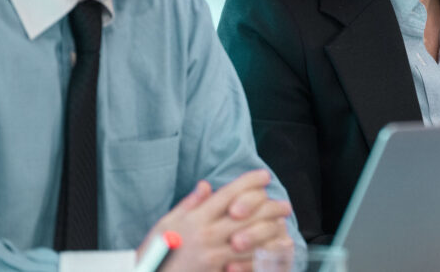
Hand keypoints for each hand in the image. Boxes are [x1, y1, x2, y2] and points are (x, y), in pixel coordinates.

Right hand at [139, 170, 293, 271]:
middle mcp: (206, 234)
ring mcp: (212, 256)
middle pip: (245, 215)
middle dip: (268, 206)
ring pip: (250, 240)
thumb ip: (189, 204)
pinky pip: (244, 264)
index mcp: (195, 219)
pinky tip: (273, 251)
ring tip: (282, 225)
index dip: (248, 182)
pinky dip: (260, 257)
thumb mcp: (165, 224)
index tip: (264, 176)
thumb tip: (206, 185)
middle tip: (284, 203)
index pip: (227, 194)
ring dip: (269, 231)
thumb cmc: (156, 253)